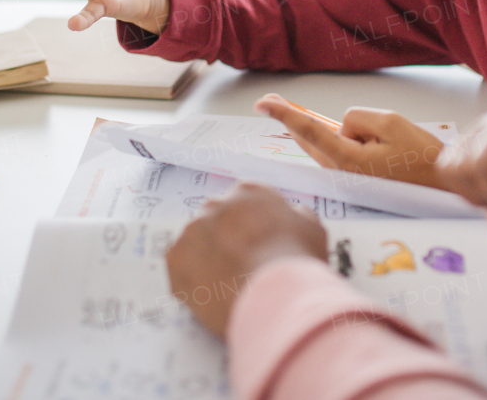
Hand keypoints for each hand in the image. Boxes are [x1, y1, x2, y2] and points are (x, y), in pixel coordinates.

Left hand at [166, 183, 327, 337]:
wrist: (273, 293)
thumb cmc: (296, 259)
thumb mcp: (311, 228)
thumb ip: (295, 216)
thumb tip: (290, 216)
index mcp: (248, 192)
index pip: (243, 204)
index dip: (250, 227)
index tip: (256, 245)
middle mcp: (215, 204)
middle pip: (216, 221)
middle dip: (225, 241)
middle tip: (240, 267)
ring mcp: (192, 231)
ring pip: (196, 244)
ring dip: (206, 259)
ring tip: (225, 285)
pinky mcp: (175, 259)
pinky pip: (179, 268)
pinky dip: (191, 280)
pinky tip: (211, 294)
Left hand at [256, 94, 445, 189]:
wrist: (442, 187)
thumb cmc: (422, 157)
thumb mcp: (390, 122)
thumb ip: (358, 118)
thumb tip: (343, 126)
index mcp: (347, 159)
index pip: (308, 129)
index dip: (283, 113)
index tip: (262, 102)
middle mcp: (341, 171)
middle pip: (308, 137)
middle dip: (292, 118)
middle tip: (270, 99)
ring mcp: (346, 177)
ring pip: (322, 143)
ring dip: (319, 129)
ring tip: (336, 124)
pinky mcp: (354, 178)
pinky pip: (335, 151)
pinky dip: (333, 139)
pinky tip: (350, 137)